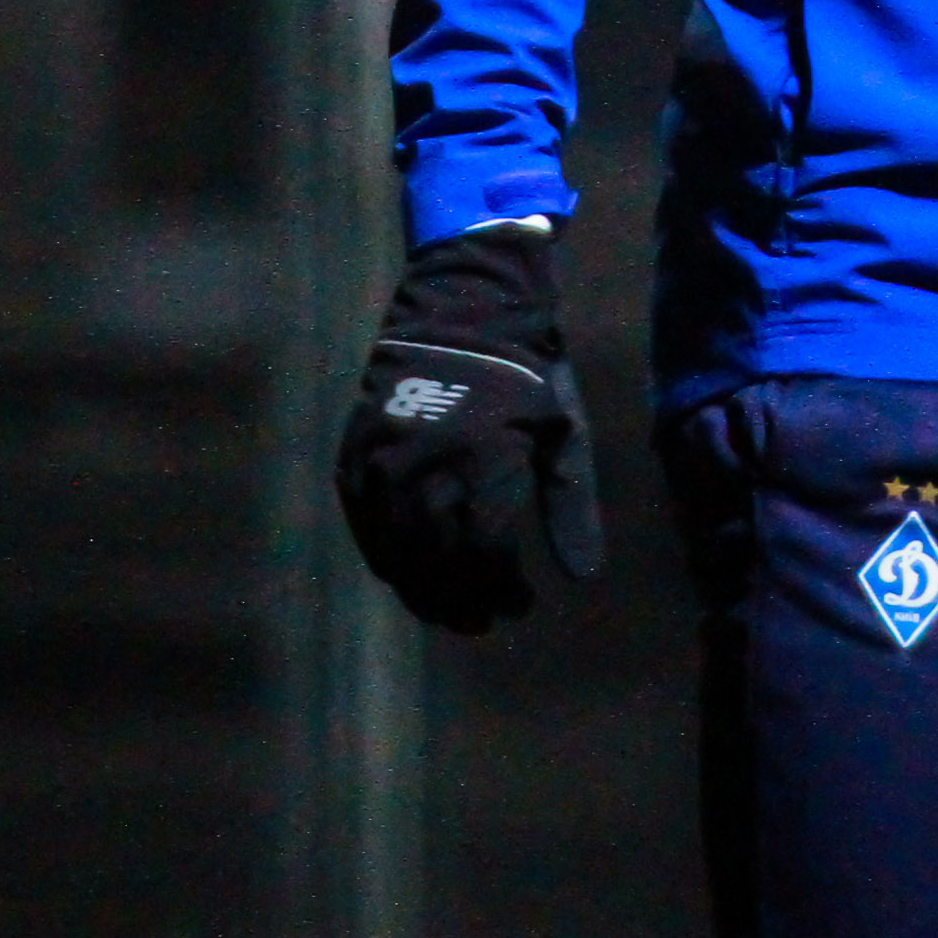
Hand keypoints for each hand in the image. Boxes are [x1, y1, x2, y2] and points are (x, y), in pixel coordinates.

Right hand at [335, 221, 604, 629]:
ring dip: (422, 591)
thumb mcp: (562, 434)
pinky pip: (364, 525)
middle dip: (463, 601)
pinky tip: (405, 576)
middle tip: (480, 622)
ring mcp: (386, 460)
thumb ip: (570, 506)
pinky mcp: (356, 455)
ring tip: (446, 612)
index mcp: (488, 459)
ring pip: (398, 551)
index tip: (519, 605)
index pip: (488, 552)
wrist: (460, 314)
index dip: (503, 590)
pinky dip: (384, 558)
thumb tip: (581, 578)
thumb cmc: (524, 378)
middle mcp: (431, 465)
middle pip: (440, 560)